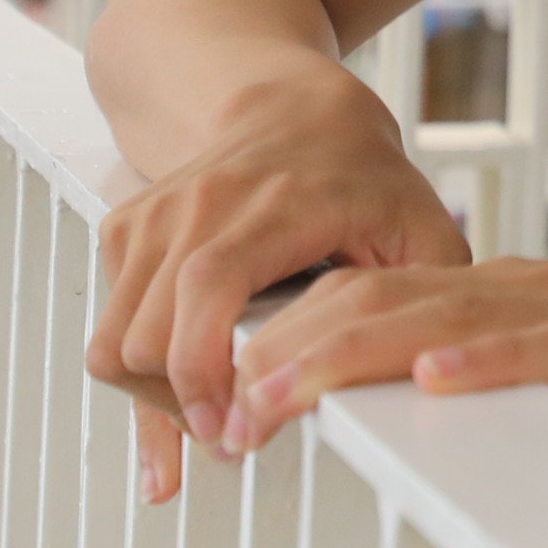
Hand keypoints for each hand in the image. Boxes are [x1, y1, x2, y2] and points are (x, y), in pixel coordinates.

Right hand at [86, 68, 467, 502]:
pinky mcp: (125, 229)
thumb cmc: (361, 171)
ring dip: (152, 398)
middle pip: (147, 336)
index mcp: (277, 204)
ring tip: (210, 420)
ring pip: (114, 341)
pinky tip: (178, 397)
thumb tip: (440, 363)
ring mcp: (153, 217)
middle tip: (233, 440)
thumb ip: (436, 291)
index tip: (231, 433)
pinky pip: (107, 324)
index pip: (208, 287)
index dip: (204, 370)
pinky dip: (135, 370)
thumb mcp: (421, 220)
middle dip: (181, 407)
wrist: (288, 107)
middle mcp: (199, 206)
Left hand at [220, 256, 547, 455]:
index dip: (289, 340)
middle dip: (287, 351)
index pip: (372, 300)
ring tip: (277, 396)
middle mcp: (520, 290)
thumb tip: (409, 414)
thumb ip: (491, 381)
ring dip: (348, 357)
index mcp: (500, 298)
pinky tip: (434, 380)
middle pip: (380, 299)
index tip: (222, 394)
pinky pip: (543, 348)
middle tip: (217, 410)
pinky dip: (484, 363)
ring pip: (440, 317)